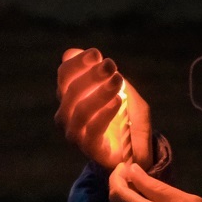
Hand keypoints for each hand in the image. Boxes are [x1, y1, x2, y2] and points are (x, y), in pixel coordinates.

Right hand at [55, 47, 152, 168]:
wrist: (136, 150)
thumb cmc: (125, 116)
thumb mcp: (120, 89)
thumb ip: (101, 73)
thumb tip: (72, 52)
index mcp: (69, 97)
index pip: (65, 76)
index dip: (78, 63)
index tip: (97, 54)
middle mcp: (66, 115)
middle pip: (71, 91)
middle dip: (92, 75)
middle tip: (111, 65)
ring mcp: (75, 133)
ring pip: (80, 110)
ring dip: (99, 93)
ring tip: (117, 81)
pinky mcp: (89, 148)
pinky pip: (92, 130)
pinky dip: (104, 113)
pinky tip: (118, 101)